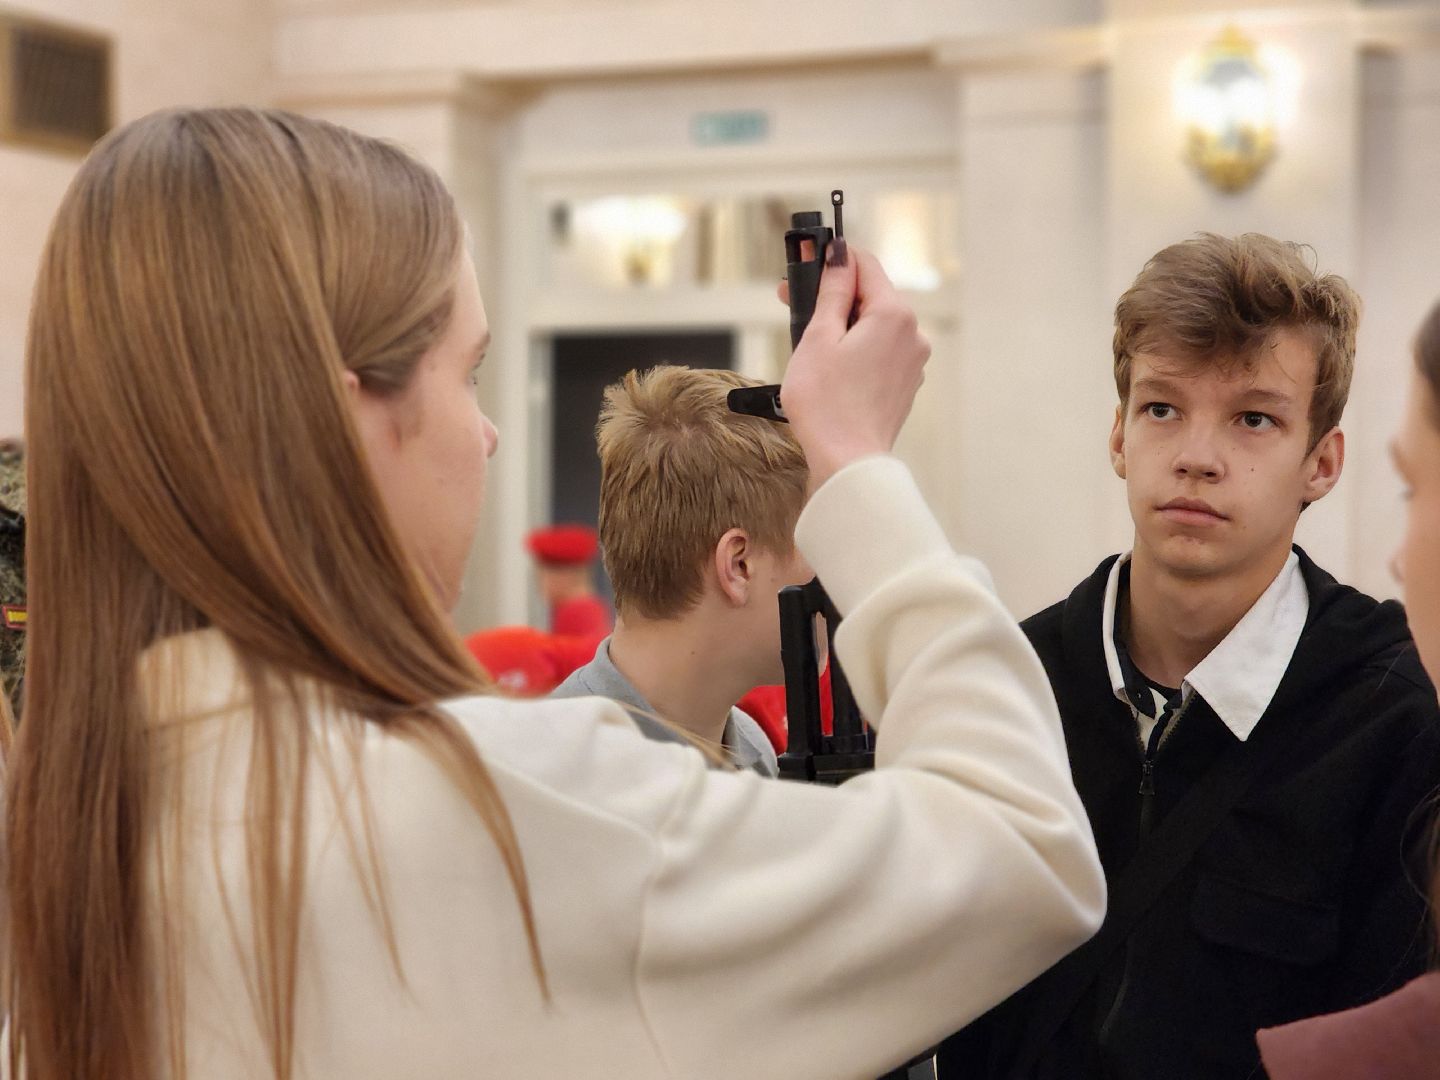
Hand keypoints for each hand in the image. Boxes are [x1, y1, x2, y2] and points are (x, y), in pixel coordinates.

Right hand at [778, 245, 929, 489]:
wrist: (847, 462)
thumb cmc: (827, 404)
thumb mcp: (819, 338)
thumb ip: (832, 292)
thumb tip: (838, 257)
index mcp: (894, 315)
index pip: (865, 264)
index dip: (833, 260)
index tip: (806, 261)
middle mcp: (913, 333)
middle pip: (871, 296)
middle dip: (834, 296)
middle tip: (792, 302)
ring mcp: (912, 361)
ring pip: (875, 325)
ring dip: (843, 325)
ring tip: (809, 344)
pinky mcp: (905, 384)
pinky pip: (880, 352)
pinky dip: (857, 350)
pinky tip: (831, 368)